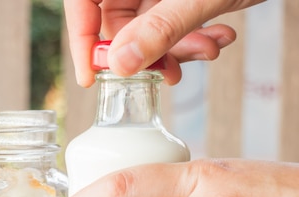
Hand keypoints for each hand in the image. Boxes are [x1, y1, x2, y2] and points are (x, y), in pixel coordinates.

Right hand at [65, 0, 262, 85]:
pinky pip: (169, 22)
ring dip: (174, 48)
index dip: (81, 37)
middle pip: (114, 18)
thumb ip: (161, 28)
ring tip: (207, 50)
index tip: (91, 78)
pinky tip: (217, 36)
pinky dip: (190, 37)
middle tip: (164, 72)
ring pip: (144, 26)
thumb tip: (120, 65)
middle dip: (143, 52)